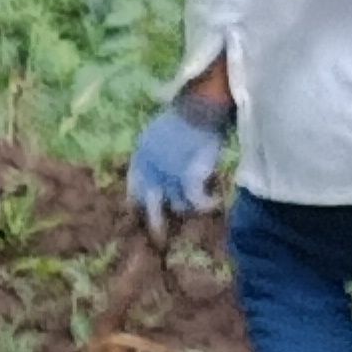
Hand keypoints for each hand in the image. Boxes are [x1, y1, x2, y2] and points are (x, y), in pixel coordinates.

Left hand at [127, 94, 228, 228]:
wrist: (196, 110)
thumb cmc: (181, 119)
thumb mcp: (157, 136)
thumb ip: (154, 157)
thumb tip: (158, 177)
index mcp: (140, 158)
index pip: (134, 188)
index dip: (138, 205)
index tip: (142, 217)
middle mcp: (150, 171)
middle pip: (150, 207)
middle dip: (155, 225)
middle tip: (160, 240)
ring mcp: (168, 177)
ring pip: (179, 206)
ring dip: (191, 206)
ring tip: (204, 203)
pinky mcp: (187, 180)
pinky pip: (198, 203)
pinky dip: (208, 204)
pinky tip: (217, 200)